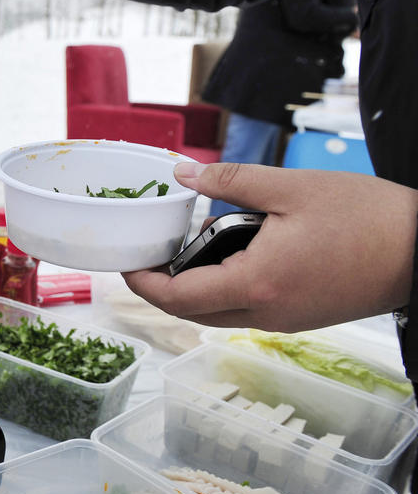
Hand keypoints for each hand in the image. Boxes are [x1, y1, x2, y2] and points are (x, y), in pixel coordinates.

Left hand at [122, 161, 417, 330]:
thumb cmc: (368, 217)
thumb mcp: (291, 187)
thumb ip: (231, 181)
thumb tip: (182, 173)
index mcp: (256, 283)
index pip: (177, 298)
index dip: (142, 283)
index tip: (125, 264)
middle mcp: (266, 312)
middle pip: (192, 312)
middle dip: (164, 285)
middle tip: (152, 250)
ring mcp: (285, 320)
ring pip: (219, 313)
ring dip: (197, 285)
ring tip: (194, 243)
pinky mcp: (302, 317)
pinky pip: (248, 309)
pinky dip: (228, 286)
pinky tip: (236, 250)